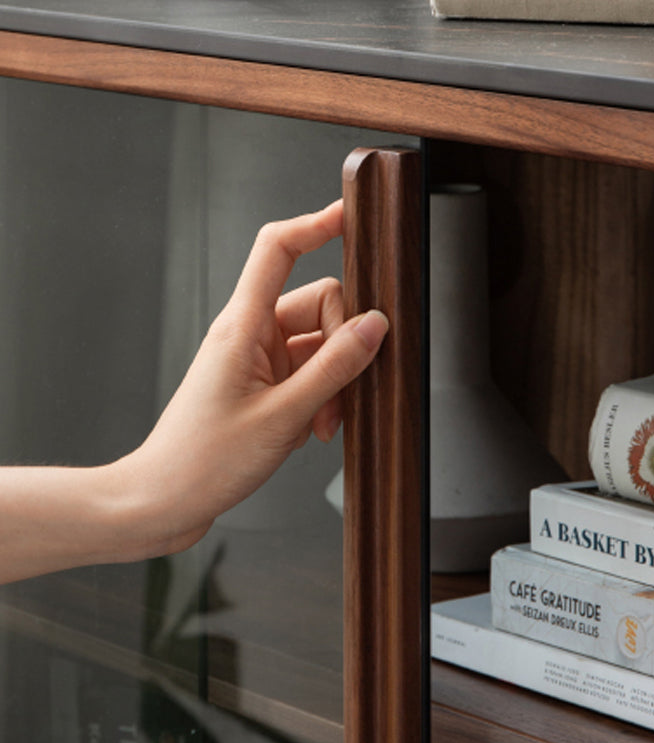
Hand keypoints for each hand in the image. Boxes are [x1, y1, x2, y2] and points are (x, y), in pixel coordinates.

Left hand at [114, 199, 387, 556]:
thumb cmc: (203, 460)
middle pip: (318, 305)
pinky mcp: (263, 386)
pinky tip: (314, 429)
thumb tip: (374, 327)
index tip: (349, 216)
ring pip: (319, 345)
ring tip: (323, 424)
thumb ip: (333, 368)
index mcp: (243, 326)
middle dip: (342, 346)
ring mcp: (258, 362)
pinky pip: (309, 374)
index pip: (278, 250)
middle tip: (342, 391)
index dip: (315, 225)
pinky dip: (321, 398)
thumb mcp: (283, 415)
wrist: (166, 500)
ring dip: (333, 382)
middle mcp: (251, 335)